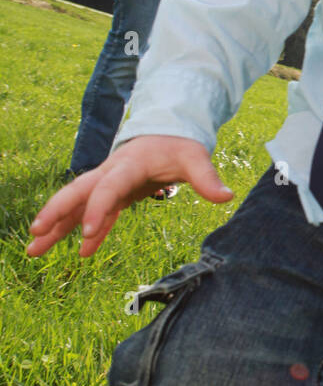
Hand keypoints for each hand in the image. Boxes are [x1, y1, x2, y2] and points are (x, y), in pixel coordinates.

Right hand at [26, 137, 233, 258]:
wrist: (168, 132)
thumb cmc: (180, 145)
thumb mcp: (195, 157)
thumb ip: (207, 177)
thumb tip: (226, 197)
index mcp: (129, 164)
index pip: (108, 188)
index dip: (96, 209)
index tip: (86, 234)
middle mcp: (111, 173)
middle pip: (78, 192)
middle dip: (56, 212)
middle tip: (36, 233)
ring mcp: (108, 184)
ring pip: (77, 205)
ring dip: (56, 226)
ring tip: (34, 249)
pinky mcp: (113, 194)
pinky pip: (94, 215)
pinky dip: (86, 233)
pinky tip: (80, 253)